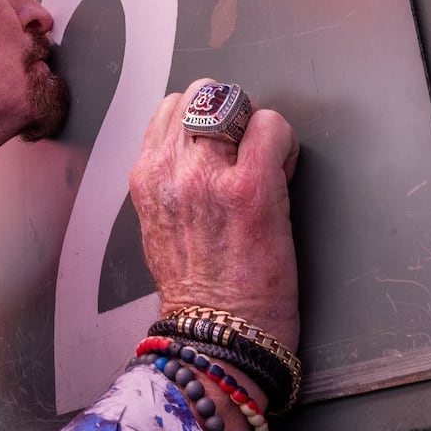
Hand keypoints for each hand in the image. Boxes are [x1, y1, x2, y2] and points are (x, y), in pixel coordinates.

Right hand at [130, 78, 300, 350]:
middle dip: (230, 115)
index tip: (221, 152)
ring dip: (255, 126)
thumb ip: (171, 180)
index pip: (173, 108)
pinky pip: (271, 126)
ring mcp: (208, 176)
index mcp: (146, 177)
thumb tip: (199, 152)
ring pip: (236, 101)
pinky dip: (284, 142)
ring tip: (265, 163)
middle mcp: (170, 169)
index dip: (204, 123)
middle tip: (246, 153)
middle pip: (203, 93)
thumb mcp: (158, 224)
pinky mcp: (250, 188)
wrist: (217, 337)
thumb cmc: (195, 290)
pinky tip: (284, 174)